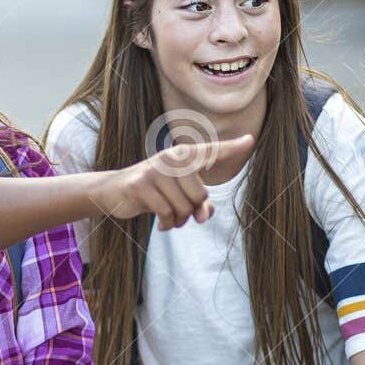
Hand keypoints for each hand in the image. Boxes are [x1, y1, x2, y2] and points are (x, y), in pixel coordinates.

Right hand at [93, 134, 254, 230]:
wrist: (114, 192)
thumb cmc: (154, 191)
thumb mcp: (179, 196)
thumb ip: (200, 205)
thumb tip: (205, 216)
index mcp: (182, 155)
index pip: (210, 152)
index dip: (231, 148)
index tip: (250, 140)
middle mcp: (170, 158)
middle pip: (199, 196)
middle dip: (190, 212)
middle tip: (177, 211)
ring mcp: (155, 170)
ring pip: (183, 207)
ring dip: (178, 220)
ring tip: (168, 218)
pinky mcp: (141, 185)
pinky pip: (166, 212)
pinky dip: (167, 224)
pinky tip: (161, 224)